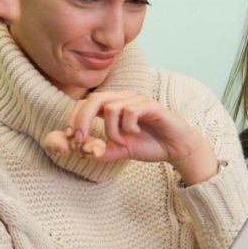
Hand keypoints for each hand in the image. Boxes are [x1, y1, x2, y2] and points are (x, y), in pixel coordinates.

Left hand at [55, 91, 220, 184]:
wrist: (176, 148)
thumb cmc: (149, 144)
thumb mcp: (120, 151)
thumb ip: (101, 151)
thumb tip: (79, 151)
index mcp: (114, 105)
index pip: (86, 103)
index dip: (75, 117)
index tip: (71, 136)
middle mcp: (123, 98)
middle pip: (94, 98)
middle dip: (82, 119)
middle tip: (81, 140)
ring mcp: (137, 99)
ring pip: (111, 108)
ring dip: (112, 131)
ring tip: (123, 140)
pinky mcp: (150, 105)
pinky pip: (130, 111)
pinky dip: (128, 127)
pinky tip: (137, 132)